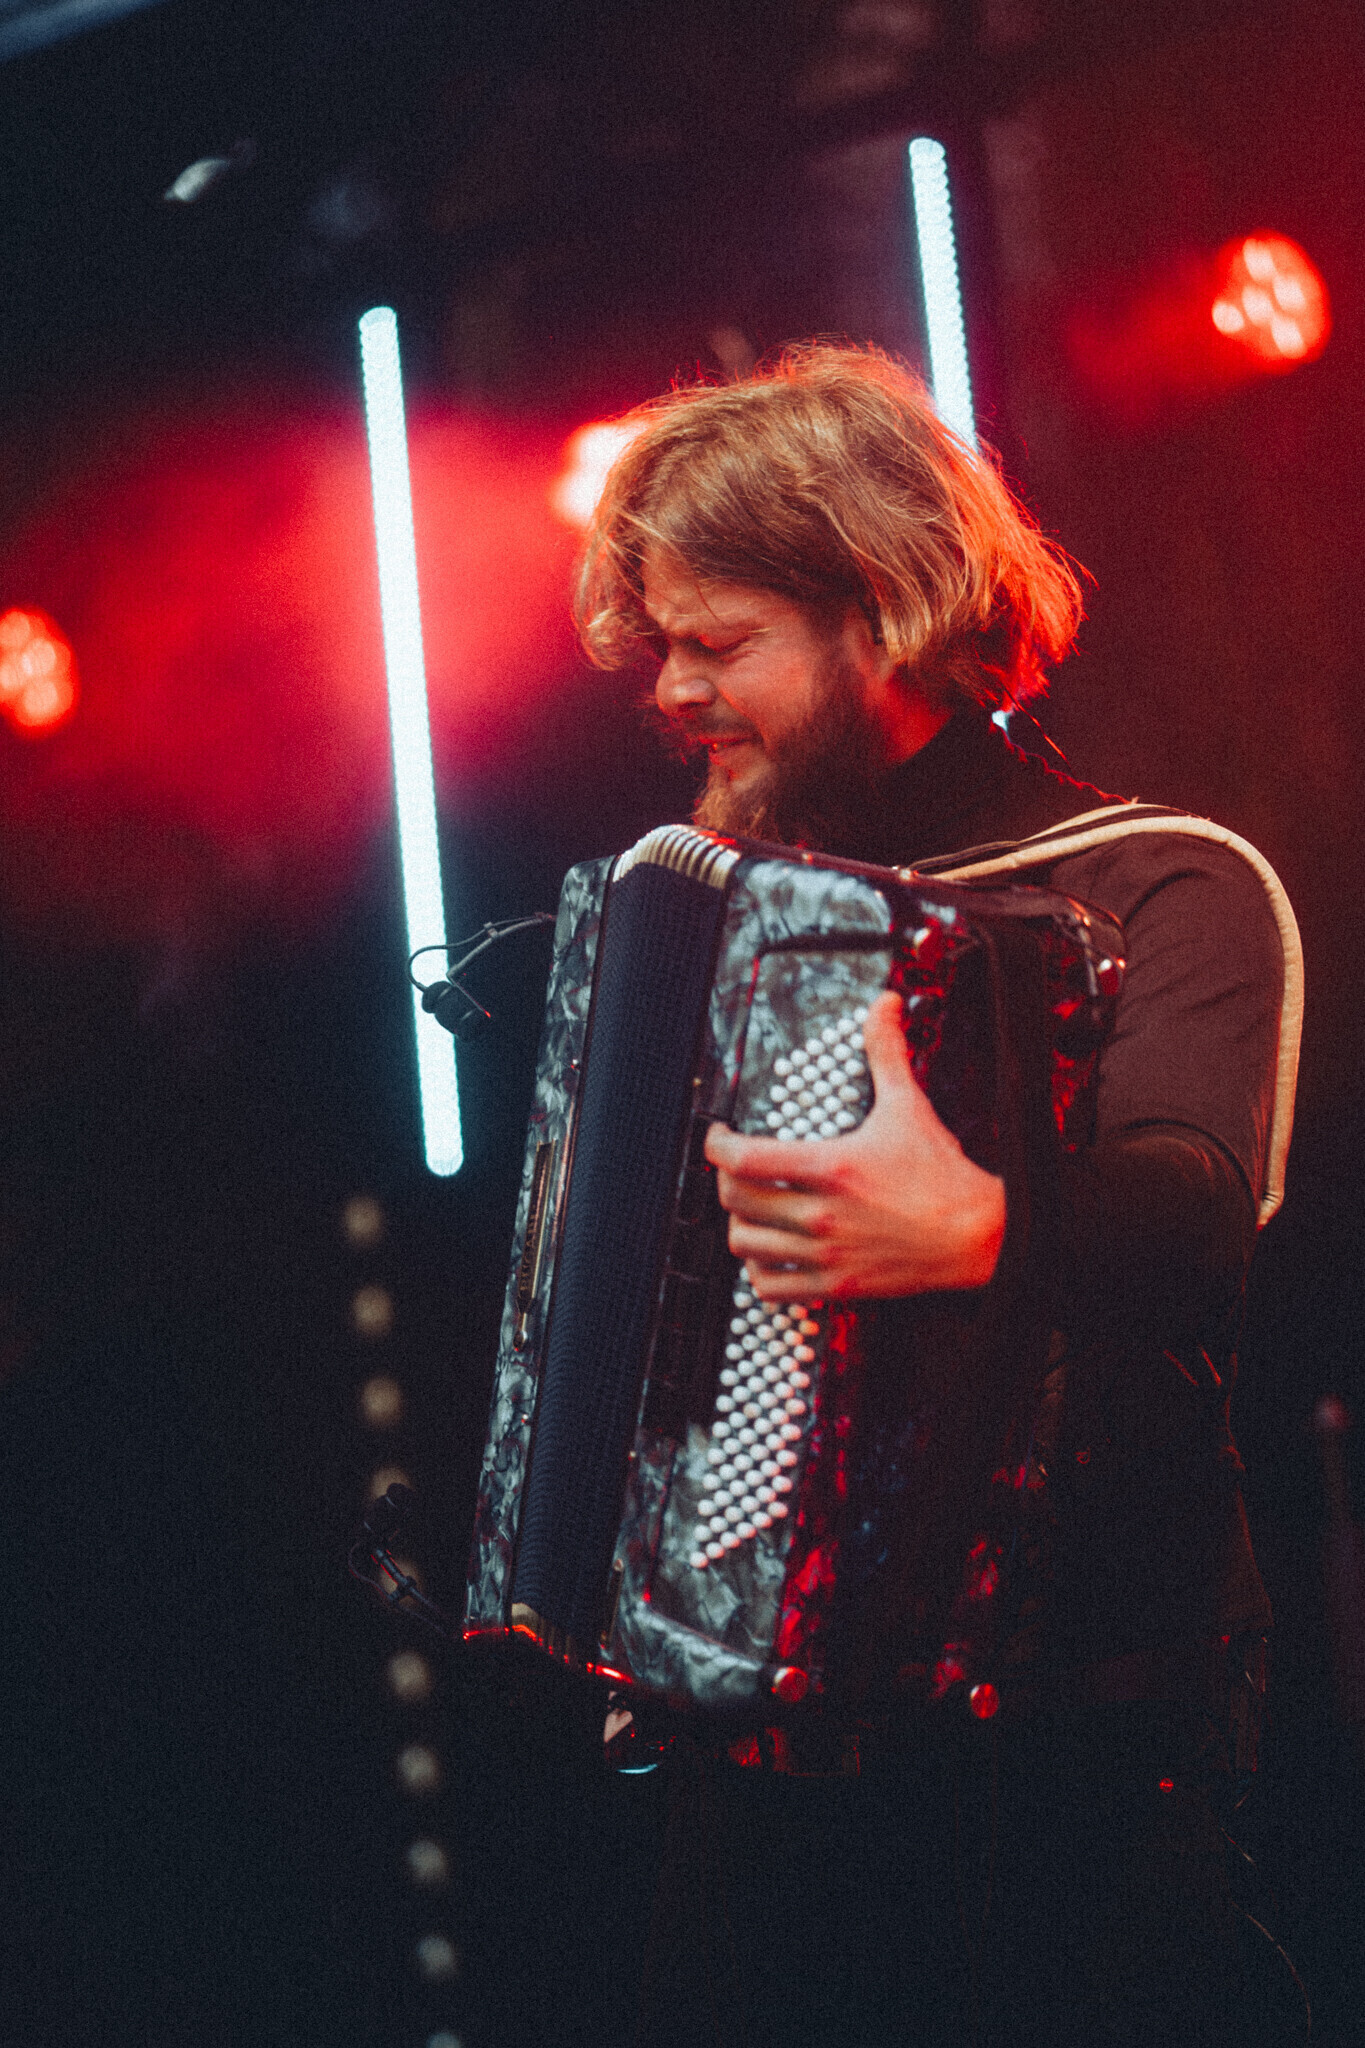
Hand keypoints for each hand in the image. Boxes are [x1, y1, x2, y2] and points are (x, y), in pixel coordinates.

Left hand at [703, 991, 1005, 1299]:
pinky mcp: (837, 1286)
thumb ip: (886, 1052)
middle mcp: (822, 1214)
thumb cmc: (943, 1177)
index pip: (745, 1158)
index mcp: (831, 1167)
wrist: (979, 1237)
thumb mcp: (908, 1106)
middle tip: (735, 1170)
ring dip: (740, 1224)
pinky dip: (759, 1270)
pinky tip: (769, 1252)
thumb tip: (884, 1006)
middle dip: (726, 1180)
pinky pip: (771, 1287)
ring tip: (750, 1210)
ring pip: (746, 1244)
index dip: (717, 1145)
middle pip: (736, 1200)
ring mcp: (827, 1254)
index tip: (718, 1137)